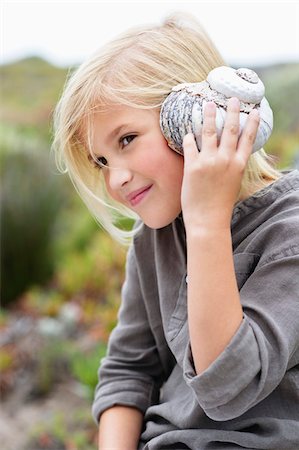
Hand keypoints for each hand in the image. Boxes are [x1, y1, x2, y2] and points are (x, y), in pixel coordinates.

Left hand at [181, 97, 259, 230]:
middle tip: (232, 99)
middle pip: (230, 129)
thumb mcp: (232, 183)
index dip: (252, 123)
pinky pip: (190, 144)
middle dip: (232, 111)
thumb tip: (228, 153)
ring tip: (207, 103)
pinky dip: (188, 136)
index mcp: (238, 165)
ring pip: (208, 131)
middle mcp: (225, 160)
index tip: (254, 110)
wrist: (208, 220)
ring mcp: (209, 162)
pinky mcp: (192, 166)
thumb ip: (231, 166)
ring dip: (208, 115)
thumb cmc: (220, 204)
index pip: (248, 138)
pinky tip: (187, 131)